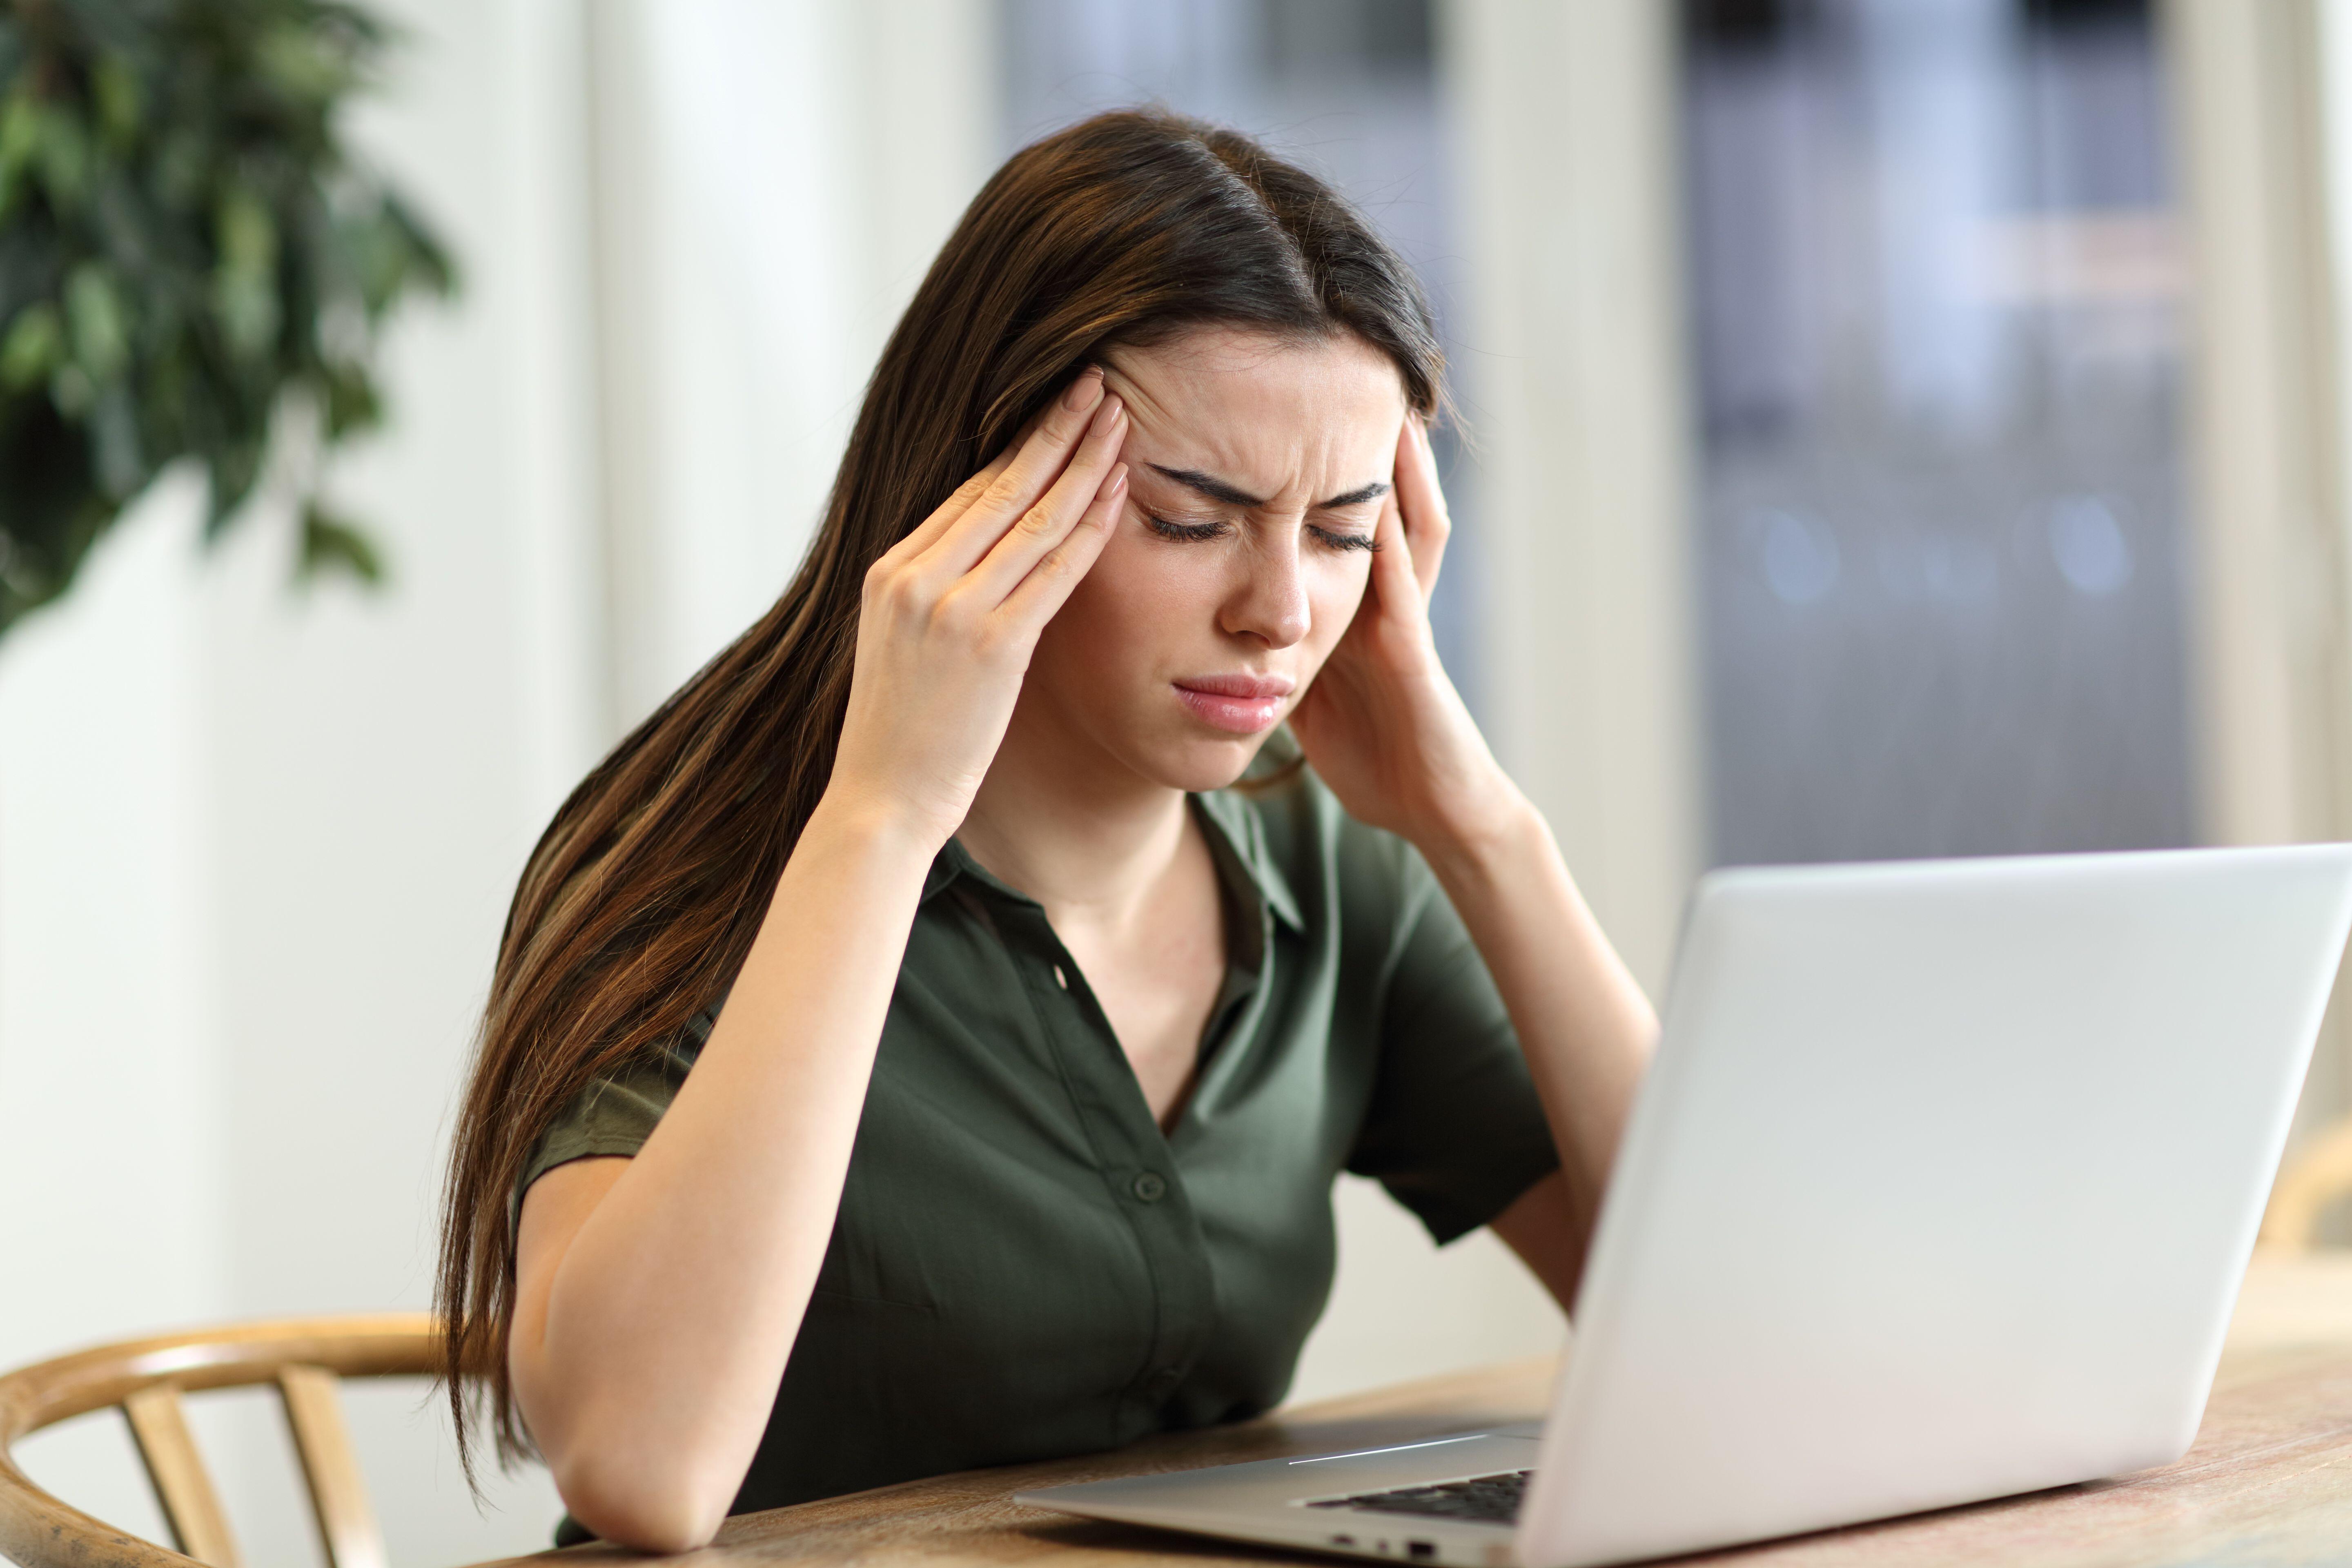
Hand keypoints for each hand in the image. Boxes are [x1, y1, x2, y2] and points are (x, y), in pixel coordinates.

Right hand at [826, 370, 1128, 847]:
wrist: (882, 800)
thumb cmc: (902, 734)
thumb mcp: (904, 646)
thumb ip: (937, 595)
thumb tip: (982, 560)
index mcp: (891, 571)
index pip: (968, 493)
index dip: (1020, 446)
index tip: (1057, 411)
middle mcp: (916, 577)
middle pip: (1001, 486)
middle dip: (1055, 431)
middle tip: (1097, 385)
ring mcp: (951, 607)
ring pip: (1033, 516)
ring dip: (1083, 462)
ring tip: (1119, 418)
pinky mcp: (990, 644)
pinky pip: (1054, 569)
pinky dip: (1090, 525)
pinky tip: (1120, 489)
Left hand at [1287, 419, 1525, 855]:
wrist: (1428, 806)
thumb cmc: (1370, 753)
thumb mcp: (1310, 689)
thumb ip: (1280, 650)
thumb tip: (1225, 628)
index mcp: (1357, 605)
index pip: (1340, 519)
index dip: (1322, 468)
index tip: (1283, 411)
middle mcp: (1385, 600)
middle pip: (1382, 504)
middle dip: (1368, 445)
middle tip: (1345, 379)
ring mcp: (1405, 622)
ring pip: (1408, 528)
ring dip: (1396, 474)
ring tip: (1384, 410)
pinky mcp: (1414, 654)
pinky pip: (1404, 588)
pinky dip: (1391, 541)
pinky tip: (1375, 500)